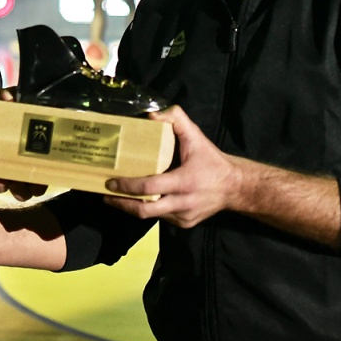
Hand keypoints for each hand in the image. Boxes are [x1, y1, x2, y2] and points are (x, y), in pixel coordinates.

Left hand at [0, 87, 47, 200]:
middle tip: (30, 189)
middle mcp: (14, 157)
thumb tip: (9, 96)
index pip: (42, 159)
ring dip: (8, 187)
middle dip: (30, 187)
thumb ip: (1, 97)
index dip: (47, 170)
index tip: (47, 175)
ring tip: (4, 183)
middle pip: (28, 179)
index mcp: (25, 141)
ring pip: (8, 183)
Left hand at [103, 106, 235, 228]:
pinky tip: (139, 200)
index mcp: (184, 182)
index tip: (111, 182)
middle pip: (145, 211)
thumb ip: (177, 120)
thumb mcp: (197, 137)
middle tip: (105, 194)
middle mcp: (182, 203)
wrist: (235, 188)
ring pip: (152, 216)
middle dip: (122, 204)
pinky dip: (150, 208)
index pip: (149, 187)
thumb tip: (151, 116)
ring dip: (133, 207)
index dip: (127, 186)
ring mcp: (183, 217)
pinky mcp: (185, 224)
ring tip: (116, 197)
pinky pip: (162, 217)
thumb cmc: (212, 161)